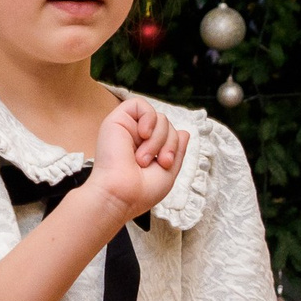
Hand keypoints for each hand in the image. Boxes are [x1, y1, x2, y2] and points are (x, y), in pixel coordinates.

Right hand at [88, 96, 186, 219]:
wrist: (120, 195)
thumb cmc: (141, 191)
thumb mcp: (168, 172)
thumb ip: (177, 151)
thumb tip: (185, 131)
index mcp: (147, 149)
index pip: (170, 135)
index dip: (174, 146)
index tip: (165, 164)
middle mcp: (136, 138)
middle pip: (167, 125)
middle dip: (169, 143)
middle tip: (160, 162)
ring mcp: (127, 129)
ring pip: (158, 117)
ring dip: (158, 138)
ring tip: (143, 158)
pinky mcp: (116, 120)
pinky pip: (139, 104)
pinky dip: (148, 118)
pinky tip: (143, 134)